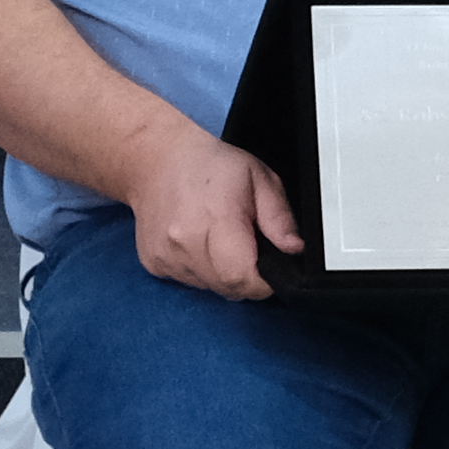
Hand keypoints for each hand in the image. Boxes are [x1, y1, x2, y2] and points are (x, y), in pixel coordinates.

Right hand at [128, 109, 303, 300]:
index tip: (268, 267)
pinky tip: (198, 242)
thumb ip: (279, 217)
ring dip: (221, 272)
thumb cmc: (209, 166)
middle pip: (228, 288)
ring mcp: (167, 256)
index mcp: (216, 220)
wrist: (156, 161)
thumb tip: (293, 248)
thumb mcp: (260, 179)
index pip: (243, 278)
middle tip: (245, 246)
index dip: (263, 281)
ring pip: (209, 287)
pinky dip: (200, 270)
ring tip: (219, 238)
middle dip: (245, 276)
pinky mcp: (155, 263)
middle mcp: (186, 243)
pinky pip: (189, 281)